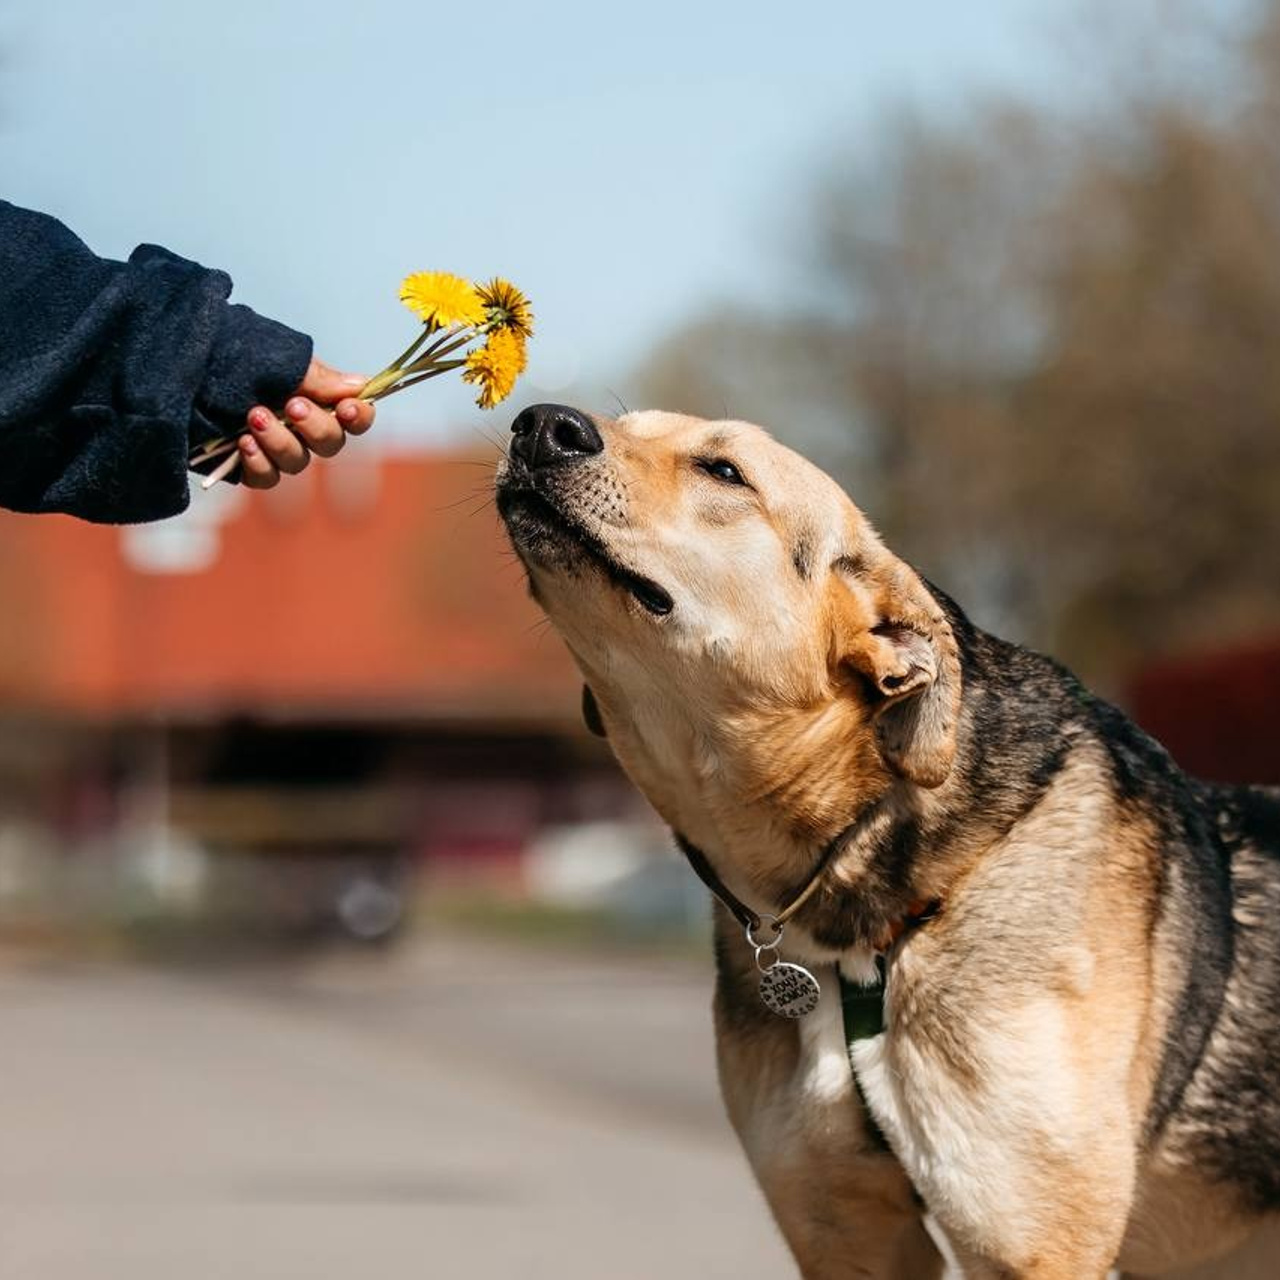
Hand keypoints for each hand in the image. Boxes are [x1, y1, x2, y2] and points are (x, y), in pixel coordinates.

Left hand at [237, 359, 375, 488]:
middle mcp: (299, 426)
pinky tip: (243, 442)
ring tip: (255, 416)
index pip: (354, 417)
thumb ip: (319, 378)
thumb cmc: (232, 352)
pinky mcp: (246, 465)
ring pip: (297, 463)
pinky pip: (265, 477)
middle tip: (292, 405)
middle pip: (330, 444)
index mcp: (315, 397)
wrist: (179, 363)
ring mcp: (273, 447)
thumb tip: (362, 385)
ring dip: (281, 442)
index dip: (359, 417)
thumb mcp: (280, 358)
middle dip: (315, 427)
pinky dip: (258, 462)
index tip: (348, 408)